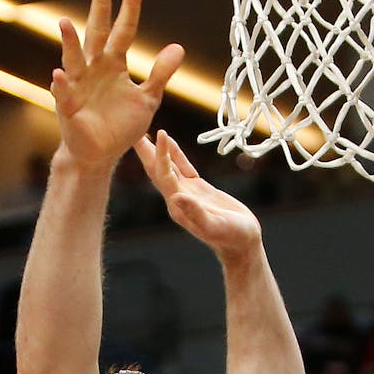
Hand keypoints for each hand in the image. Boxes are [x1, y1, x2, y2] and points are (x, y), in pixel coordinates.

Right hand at [51, 0, 183, 171]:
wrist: (100, 155)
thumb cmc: (119, 126)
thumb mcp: (148, 99)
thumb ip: (160, 74)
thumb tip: (178, 47)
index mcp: (113, 64)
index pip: (123, 29)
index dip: (129, 7)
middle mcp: (94, 69)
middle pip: (96, 31)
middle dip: (99, 6)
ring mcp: (78, 86)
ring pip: (74, 59)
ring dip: (69, 43)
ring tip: (65, 23)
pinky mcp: (68, 108)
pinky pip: (63, 93)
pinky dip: (60, 85)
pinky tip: (60, 75)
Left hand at [134, 130, 262, 260]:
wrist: (241, 242)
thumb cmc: (231, 236)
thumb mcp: (213, 225)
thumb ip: (195, 212)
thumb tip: (176, 197)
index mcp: (177, 204)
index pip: (164, 175)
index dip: (161, 155)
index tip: (160, 134)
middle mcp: (176, 197)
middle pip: (157, 170)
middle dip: (145, 151)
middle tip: (132, 131)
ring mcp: (186, 192)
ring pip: (168, 167)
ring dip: (157, 151)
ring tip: (146, 134)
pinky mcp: (198, 190)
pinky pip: (182, 168)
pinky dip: (175, 154)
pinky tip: (170, 143)